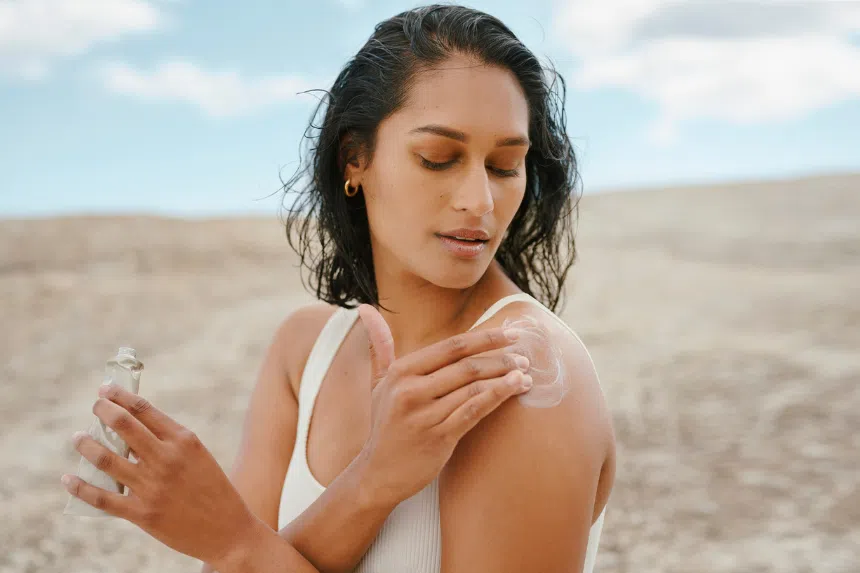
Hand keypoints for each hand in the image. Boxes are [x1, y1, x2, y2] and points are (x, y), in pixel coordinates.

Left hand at [62, 385, 265, 569]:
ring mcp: (152, 486)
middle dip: (103, 410)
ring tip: (78, 437)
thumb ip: (169, 443)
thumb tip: (130, 432)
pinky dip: (80, 487)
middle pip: (123, 426)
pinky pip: (102, 498)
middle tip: (95, 405)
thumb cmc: (213, 489)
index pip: (144, 409)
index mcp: (183, 441)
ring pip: (106, 458)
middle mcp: (166, 459)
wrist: (228, 530)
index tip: (106, 389)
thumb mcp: (198, 456)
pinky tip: (68, 478)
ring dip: (86, 444)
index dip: (120, 396)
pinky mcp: (143, 514)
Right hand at [355, 304, 531, 505]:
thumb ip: (380, 346)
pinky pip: (474, 411)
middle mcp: (411, 390)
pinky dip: (497, 397)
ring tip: (525, 374)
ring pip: (474, 388)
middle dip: (500, 358)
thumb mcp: (379, 383)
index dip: (484, 338)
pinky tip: (515, 389)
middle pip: (466, 365)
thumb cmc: (385, 424)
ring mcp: (425, 415)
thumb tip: (366, 308)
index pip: (451, 347)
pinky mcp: (439, 437)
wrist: (378, 473)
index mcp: (401, 371)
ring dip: (504, 378)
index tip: (510, 333)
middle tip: (523, 356)